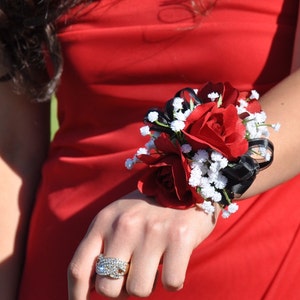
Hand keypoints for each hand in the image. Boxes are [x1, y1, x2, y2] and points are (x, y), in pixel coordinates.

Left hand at [68, 190, 219, 298]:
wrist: (184, 185)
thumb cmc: (147, 210)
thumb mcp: (118, 219)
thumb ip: (103, 247)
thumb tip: (90, 288)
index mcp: (104, 220)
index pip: (79, 268)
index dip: (76, 296)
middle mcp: (125, 224)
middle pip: (107, 288)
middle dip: (121, 290)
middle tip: (134, 274)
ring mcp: (152, 230)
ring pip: (139, 290)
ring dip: (148, 283)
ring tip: (155, 262)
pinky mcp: (179, 237)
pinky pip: (171, 283)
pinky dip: (173, 280)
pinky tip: (174, 261)